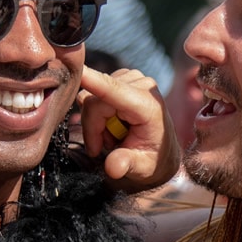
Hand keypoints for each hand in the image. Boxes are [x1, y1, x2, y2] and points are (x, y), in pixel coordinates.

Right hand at [76, 65, 179, 193]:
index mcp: (148, 106)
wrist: (162, 149)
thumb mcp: (142, 168)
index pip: (115, 91)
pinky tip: (111, 122)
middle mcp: (141, 86)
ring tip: (112, 135)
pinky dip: (96, 111)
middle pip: (94, 101)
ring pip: (89, 97)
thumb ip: (127, 164)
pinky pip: (92, 92)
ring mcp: (131, 78)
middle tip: (103, 147)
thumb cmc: (153, 159)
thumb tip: (114, 167)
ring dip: (95, 121)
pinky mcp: (122, 77)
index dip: (94, 81)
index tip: (78, 72)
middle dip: (92, 128)